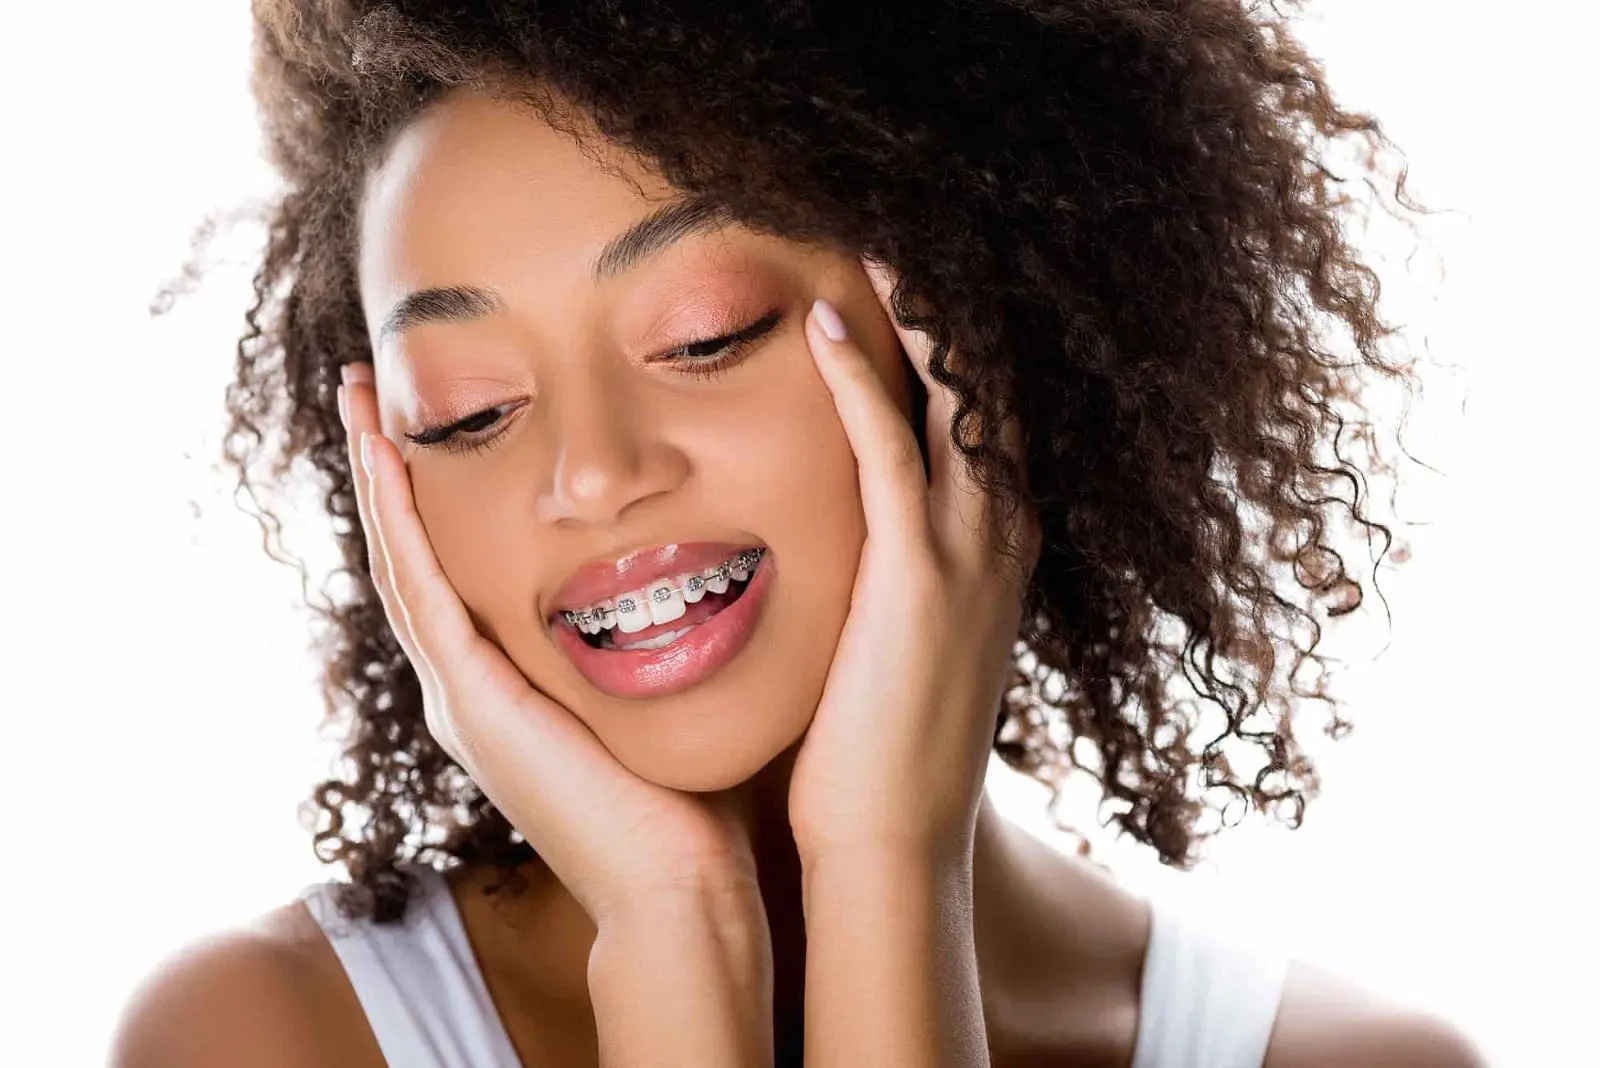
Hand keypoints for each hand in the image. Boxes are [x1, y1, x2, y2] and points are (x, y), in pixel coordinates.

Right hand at [338, 363, 764, 926]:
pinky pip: (426, 595)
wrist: (677, 888)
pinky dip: (403, 526)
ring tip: (361, 404)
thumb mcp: (654, 692)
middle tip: (367, 391)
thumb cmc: (685, 799)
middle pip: (408, 557)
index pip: (450, 569)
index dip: (430, 497)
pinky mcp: (475, 705)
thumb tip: (685, 569)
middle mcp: (465, 690)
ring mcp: (459, 700)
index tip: (425, 421)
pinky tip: (392, 463)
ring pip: (400, 565)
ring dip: (379, 482)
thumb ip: (645, 636)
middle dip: (387, 473)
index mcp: (503, 685)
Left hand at [786, 261, 1039, 866]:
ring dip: (916, 315)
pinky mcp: (916, 573)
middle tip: (903, 231)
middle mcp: (1000, 535)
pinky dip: (857, 378)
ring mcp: (968, 551)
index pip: (986, 416)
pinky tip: (823, 321)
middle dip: (953, 309)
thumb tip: (859, 543)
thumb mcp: (905, 642)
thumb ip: (896, 576)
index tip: (913, 280)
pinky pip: (889, 447)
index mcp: (995, 549)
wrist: (892, 841)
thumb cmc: (882, 747)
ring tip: (875, 239)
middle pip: (989, 386)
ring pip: (954, 397)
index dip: (957, 344)